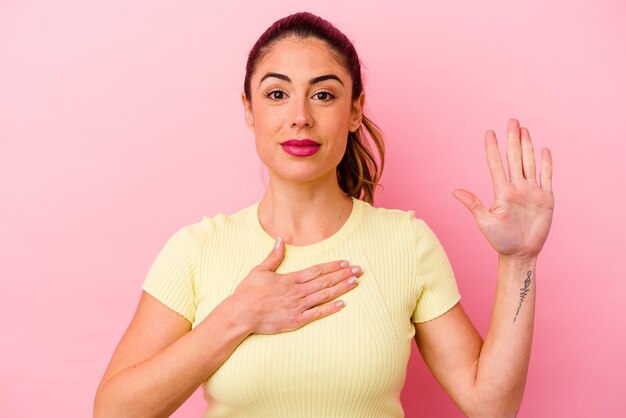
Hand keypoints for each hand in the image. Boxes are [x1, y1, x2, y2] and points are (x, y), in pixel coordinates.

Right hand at [231, 238, 360, 333]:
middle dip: (343, 275)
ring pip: (324, 296)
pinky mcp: (296, 320)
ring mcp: (298, 306)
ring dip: (341, 288)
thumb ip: (273, 256)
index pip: (316, 270)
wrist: (240, 314)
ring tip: (355, 283)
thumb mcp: (259, 271)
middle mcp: (297, 291)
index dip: (332, 266)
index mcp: (290, 279)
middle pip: (325, 281)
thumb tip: (280, 240)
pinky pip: (317, 313)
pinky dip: (330, 308)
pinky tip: (342, 304)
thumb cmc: (248, 293)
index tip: (345, 262)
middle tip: (359, 270)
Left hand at [452, 119, 553, 258]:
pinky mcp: (545, 199)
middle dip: (513, 139)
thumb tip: (454, 190)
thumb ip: (473, 204)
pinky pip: (546, 177)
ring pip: (529, 163)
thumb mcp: (484, 222)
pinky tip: (543, 150)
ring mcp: (532, 192)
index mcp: (502, 192)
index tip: (489, 132)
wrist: (520, 254)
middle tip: (512, 120)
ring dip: (527, 146)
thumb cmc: (500, 240)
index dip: (492, 148)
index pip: (496, 164)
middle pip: (514, 158)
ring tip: (524, 129)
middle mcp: (517, 188)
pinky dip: (545, 164)